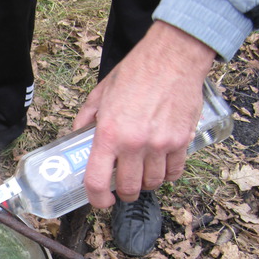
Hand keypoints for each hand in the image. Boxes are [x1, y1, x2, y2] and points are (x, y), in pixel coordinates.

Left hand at [73, 21, 215, 207]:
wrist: (173, 56)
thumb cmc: (135, 72)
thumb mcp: (100, 94)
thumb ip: (86, 119)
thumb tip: (76, 136)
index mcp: (108, 134)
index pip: (97, 181)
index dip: (97, 199)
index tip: (101, 201)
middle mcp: (134, 143)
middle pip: (129, 188)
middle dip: (124, 193)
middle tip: (122, 187)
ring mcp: (160, 144)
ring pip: (153, 183)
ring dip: (146, 185)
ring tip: (142, 175)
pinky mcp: (182, 140)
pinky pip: (175, 172)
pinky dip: (167, 175)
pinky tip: (161, 168)